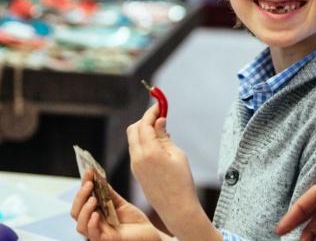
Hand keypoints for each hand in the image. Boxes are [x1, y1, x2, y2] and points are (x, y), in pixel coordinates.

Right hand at [70, 169, 162, 240]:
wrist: (149, 235)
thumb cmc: (134, 221)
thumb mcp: (120, 204)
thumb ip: (109, 194)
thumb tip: (99, 178)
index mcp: (95, 213)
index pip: (82, 200)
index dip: (83, 185)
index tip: (88, 171)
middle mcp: (93, 223)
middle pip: (76, 212)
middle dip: (80, 196)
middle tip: (89, 184)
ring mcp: (99, 233)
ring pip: (80, 224)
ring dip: (84, 210)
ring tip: (93, 199)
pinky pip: (92, 235)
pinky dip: (91, 224)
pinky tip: (96, 215)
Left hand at [127, 104, 217, 240]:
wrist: (177, 209)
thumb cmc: (182, 182)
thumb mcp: (178, 155)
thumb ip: (165, 136)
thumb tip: (159, 121)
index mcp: (149, 152)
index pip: (145, 124)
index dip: (151, 112)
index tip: (159, 105)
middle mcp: (138, 158)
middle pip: (133, 129)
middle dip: (144, 120)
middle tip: (159, 117)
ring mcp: (135, 166)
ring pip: (133, 140)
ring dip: (143, 131)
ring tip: (161, 131)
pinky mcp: (137, 172)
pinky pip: (135, 151)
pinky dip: (143, 142)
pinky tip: (157, 145)